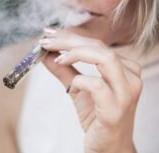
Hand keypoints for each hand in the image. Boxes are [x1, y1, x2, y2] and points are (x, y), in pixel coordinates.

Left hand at [39, 28, 141, 152]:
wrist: (109, 148)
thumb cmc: (97, 116)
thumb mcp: (77, 88)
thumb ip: (64, 70)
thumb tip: (45, 53)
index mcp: (124, 69)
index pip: (96, 44)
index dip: (70, 36)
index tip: (49, 35)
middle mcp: (130, 77)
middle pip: (99, 47)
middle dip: (68, 41)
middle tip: (46, 42)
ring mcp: (125, 93)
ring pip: (105, 58)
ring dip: (76, 54)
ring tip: (57, 58)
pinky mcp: (115, 110)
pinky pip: (97, 86)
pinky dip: (80, 81)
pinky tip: (73, 86)